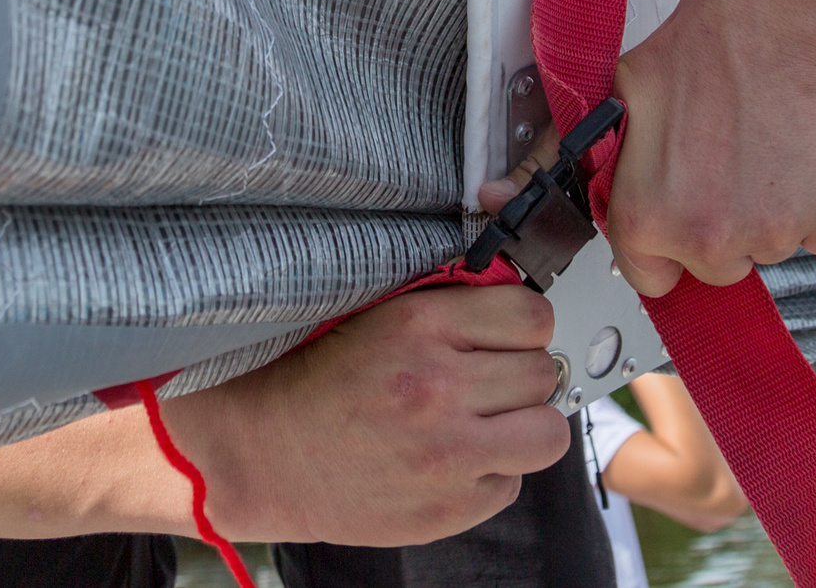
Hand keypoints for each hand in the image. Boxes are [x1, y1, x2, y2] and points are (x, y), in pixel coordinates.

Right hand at [174, 285, 572, 543]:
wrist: (267, 454)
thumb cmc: (317, 380)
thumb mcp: (378, 316)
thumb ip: (447, 305)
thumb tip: (516, 305)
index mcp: (421, 328)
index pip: (531, 316)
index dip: (524, 326)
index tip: (510, 335)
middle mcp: (439, 390)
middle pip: (542, 372)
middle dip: (520, 375)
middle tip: (488, 381)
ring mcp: (449, 456)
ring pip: (548, 434)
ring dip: (525, 426)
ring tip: (489, 423)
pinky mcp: (449, 509)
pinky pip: (512, 484)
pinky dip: (491, 473)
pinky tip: (453, 462)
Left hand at [483, 0, 815, 298]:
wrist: (761, 28)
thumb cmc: (682, 63)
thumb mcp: (600, 115)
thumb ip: (545, 168)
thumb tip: (492, 199)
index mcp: (647, 224)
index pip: (652, 279)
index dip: (661, 241)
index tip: (672, 206)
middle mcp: (709, 242)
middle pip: (713, 268)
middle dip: (713, 229)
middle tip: (715, 167)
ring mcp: (772, 233)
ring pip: (766, 249)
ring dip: (763, 214)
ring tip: (751, 152)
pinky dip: (812, 204)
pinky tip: (788, 155)